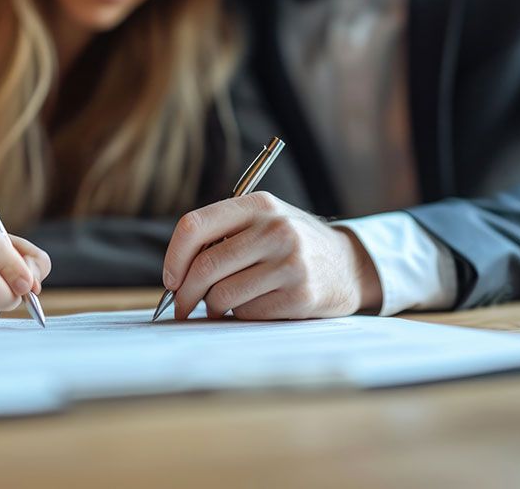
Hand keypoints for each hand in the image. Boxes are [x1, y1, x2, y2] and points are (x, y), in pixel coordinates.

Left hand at [162, 192, 382, 319]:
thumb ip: (225, 235)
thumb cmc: (292, 246)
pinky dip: (243, 315)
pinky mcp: (301, 294)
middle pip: (204, 267)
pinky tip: (260, 304)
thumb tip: (176, 273)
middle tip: (182, 307)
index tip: (170, 279)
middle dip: (185, 295)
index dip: (174, 257)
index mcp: (260, 204)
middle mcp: (276, 229)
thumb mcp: (265, 222)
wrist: (348, 265)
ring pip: (222, 296)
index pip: (195, 226)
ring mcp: (290, 262)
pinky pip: (247, 313)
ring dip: (216, 307)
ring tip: (227, 303)